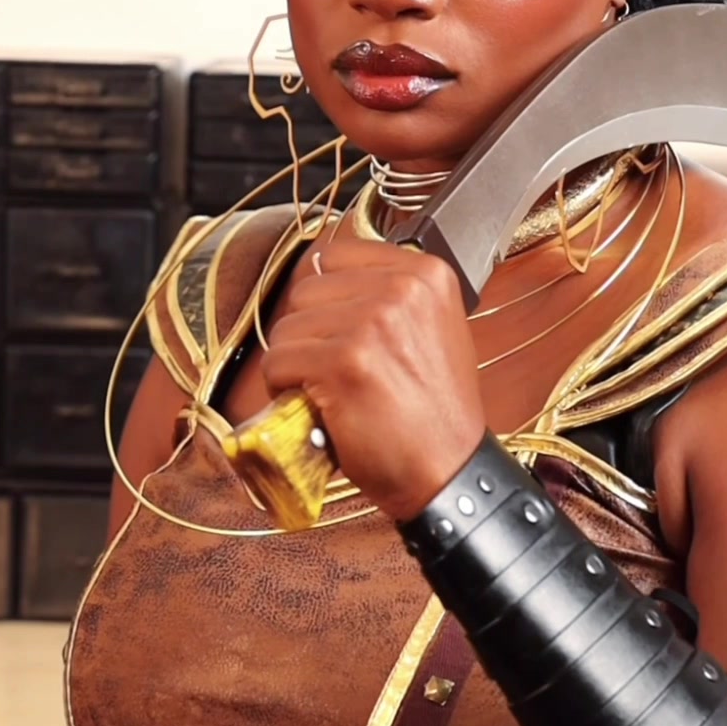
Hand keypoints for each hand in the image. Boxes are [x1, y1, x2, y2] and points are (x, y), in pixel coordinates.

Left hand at [259, 229, 487, 521]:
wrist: (448, 470)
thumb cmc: (436, 411)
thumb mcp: (434, 328)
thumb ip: (390, 294)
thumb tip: (322, 274)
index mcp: (427, 273)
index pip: (335, 255)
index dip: (326, 297)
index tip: (337, 328)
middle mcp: (402, 289)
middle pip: (306, 289)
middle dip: (309, 331)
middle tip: (334, 368)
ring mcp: (372, 323)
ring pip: (287, 326)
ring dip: (294, 362)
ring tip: (327, 390)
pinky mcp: (344, 362)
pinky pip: (278, 362)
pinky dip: (283, 389)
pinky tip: (317, 406)